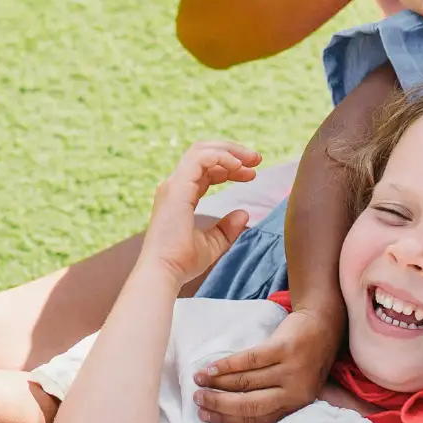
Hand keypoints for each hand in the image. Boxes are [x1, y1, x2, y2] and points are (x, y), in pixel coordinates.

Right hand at [141, 142, 261, 283]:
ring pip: (201, 150)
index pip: (206, 169)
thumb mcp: (212, 243)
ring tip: (252, 160)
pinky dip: (221, 158)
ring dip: (230, 151)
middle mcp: (175, 185)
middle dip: (232, 151)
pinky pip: (200, 159)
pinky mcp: (177, 187)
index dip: (230, 167)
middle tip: (257, 158)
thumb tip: (244, 214)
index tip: (253, 174)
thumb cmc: (182, 261)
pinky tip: (238, 167)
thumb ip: (227, 228)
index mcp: (181, 194)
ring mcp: (174, 184)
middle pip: (204, 152)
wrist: (164, 272)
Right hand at [191, 304, 343, 422]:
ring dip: (218, 382)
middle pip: (250, 403)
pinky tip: (212, 367)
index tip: (206, 416)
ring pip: (247, 381)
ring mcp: (291, 369)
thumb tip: (235, 419)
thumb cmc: (304, 358)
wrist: (323, 324)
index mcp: (296, 404)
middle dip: (220, 404)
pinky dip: (227, 365)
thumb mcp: (295, 385)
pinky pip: (250, 360)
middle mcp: (295, 391)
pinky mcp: (285, 348)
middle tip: (198, 400)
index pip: (258, 418)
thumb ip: (273, 401)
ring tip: (199, 380)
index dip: (229, 419)